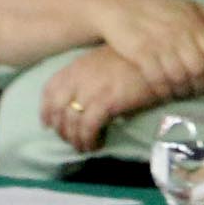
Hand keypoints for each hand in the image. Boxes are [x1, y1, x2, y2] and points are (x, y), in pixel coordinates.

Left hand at [42, 47, 166, 151]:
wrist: (157, 57)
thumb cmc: (134, 58)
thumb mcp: (105, 62)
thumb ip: (90, 77)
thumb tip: (87, 100)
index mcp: (77, 66)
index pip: (50, 89)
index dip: (46, 110)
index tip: (48, 124)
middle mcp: (79, 77)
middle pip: (58, 110)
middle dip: (62, 130)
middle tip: (71, 141)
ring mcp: (91, 89)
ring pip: (71, 122)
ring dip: (75, 139)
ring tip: (84, 147)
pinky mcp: (106, 102)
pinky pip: (88, 127)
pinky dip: (89, 140)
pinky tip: (95, 145)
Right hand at [92, 0, 203, 98]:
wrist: (116, 6)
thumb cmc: (157, 7)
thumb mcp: (188, 6)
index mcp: (193, 22)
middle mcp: (178, 33)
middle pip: (198, 68)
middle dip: (202, 84)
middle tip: (200, 90)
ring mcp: (159, 44)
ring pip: (179, 77)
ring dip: (183, 90)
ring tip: (184, 93)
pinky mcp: (140, 54)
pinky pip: (157, 80)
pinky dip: (164, 91)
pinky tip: (165, 93)